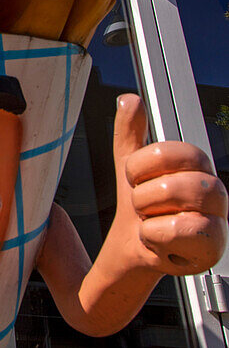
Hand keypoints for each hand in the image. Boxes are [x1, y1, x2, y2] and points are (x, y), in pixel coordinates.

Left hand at [113, 94, 226, 275]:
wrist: (133, 247)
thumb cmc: (140, 206)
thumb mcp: (129, 164)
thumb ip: (130, 131)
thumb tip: (129, 100)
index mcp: (196, 165)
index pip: (173, 153)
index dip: (142, 167)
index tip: (135, 179)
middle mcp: (214, 189)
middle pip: (178, 181)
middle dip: (144, 196)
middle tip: (143, 205)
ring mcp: (218, 219)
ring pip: (183, 205)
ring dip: (151, 216)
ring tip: (152, 222)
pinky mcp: (214, 247)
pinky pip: (184, 231)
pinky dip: (159, 237)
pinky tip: (161, 241)